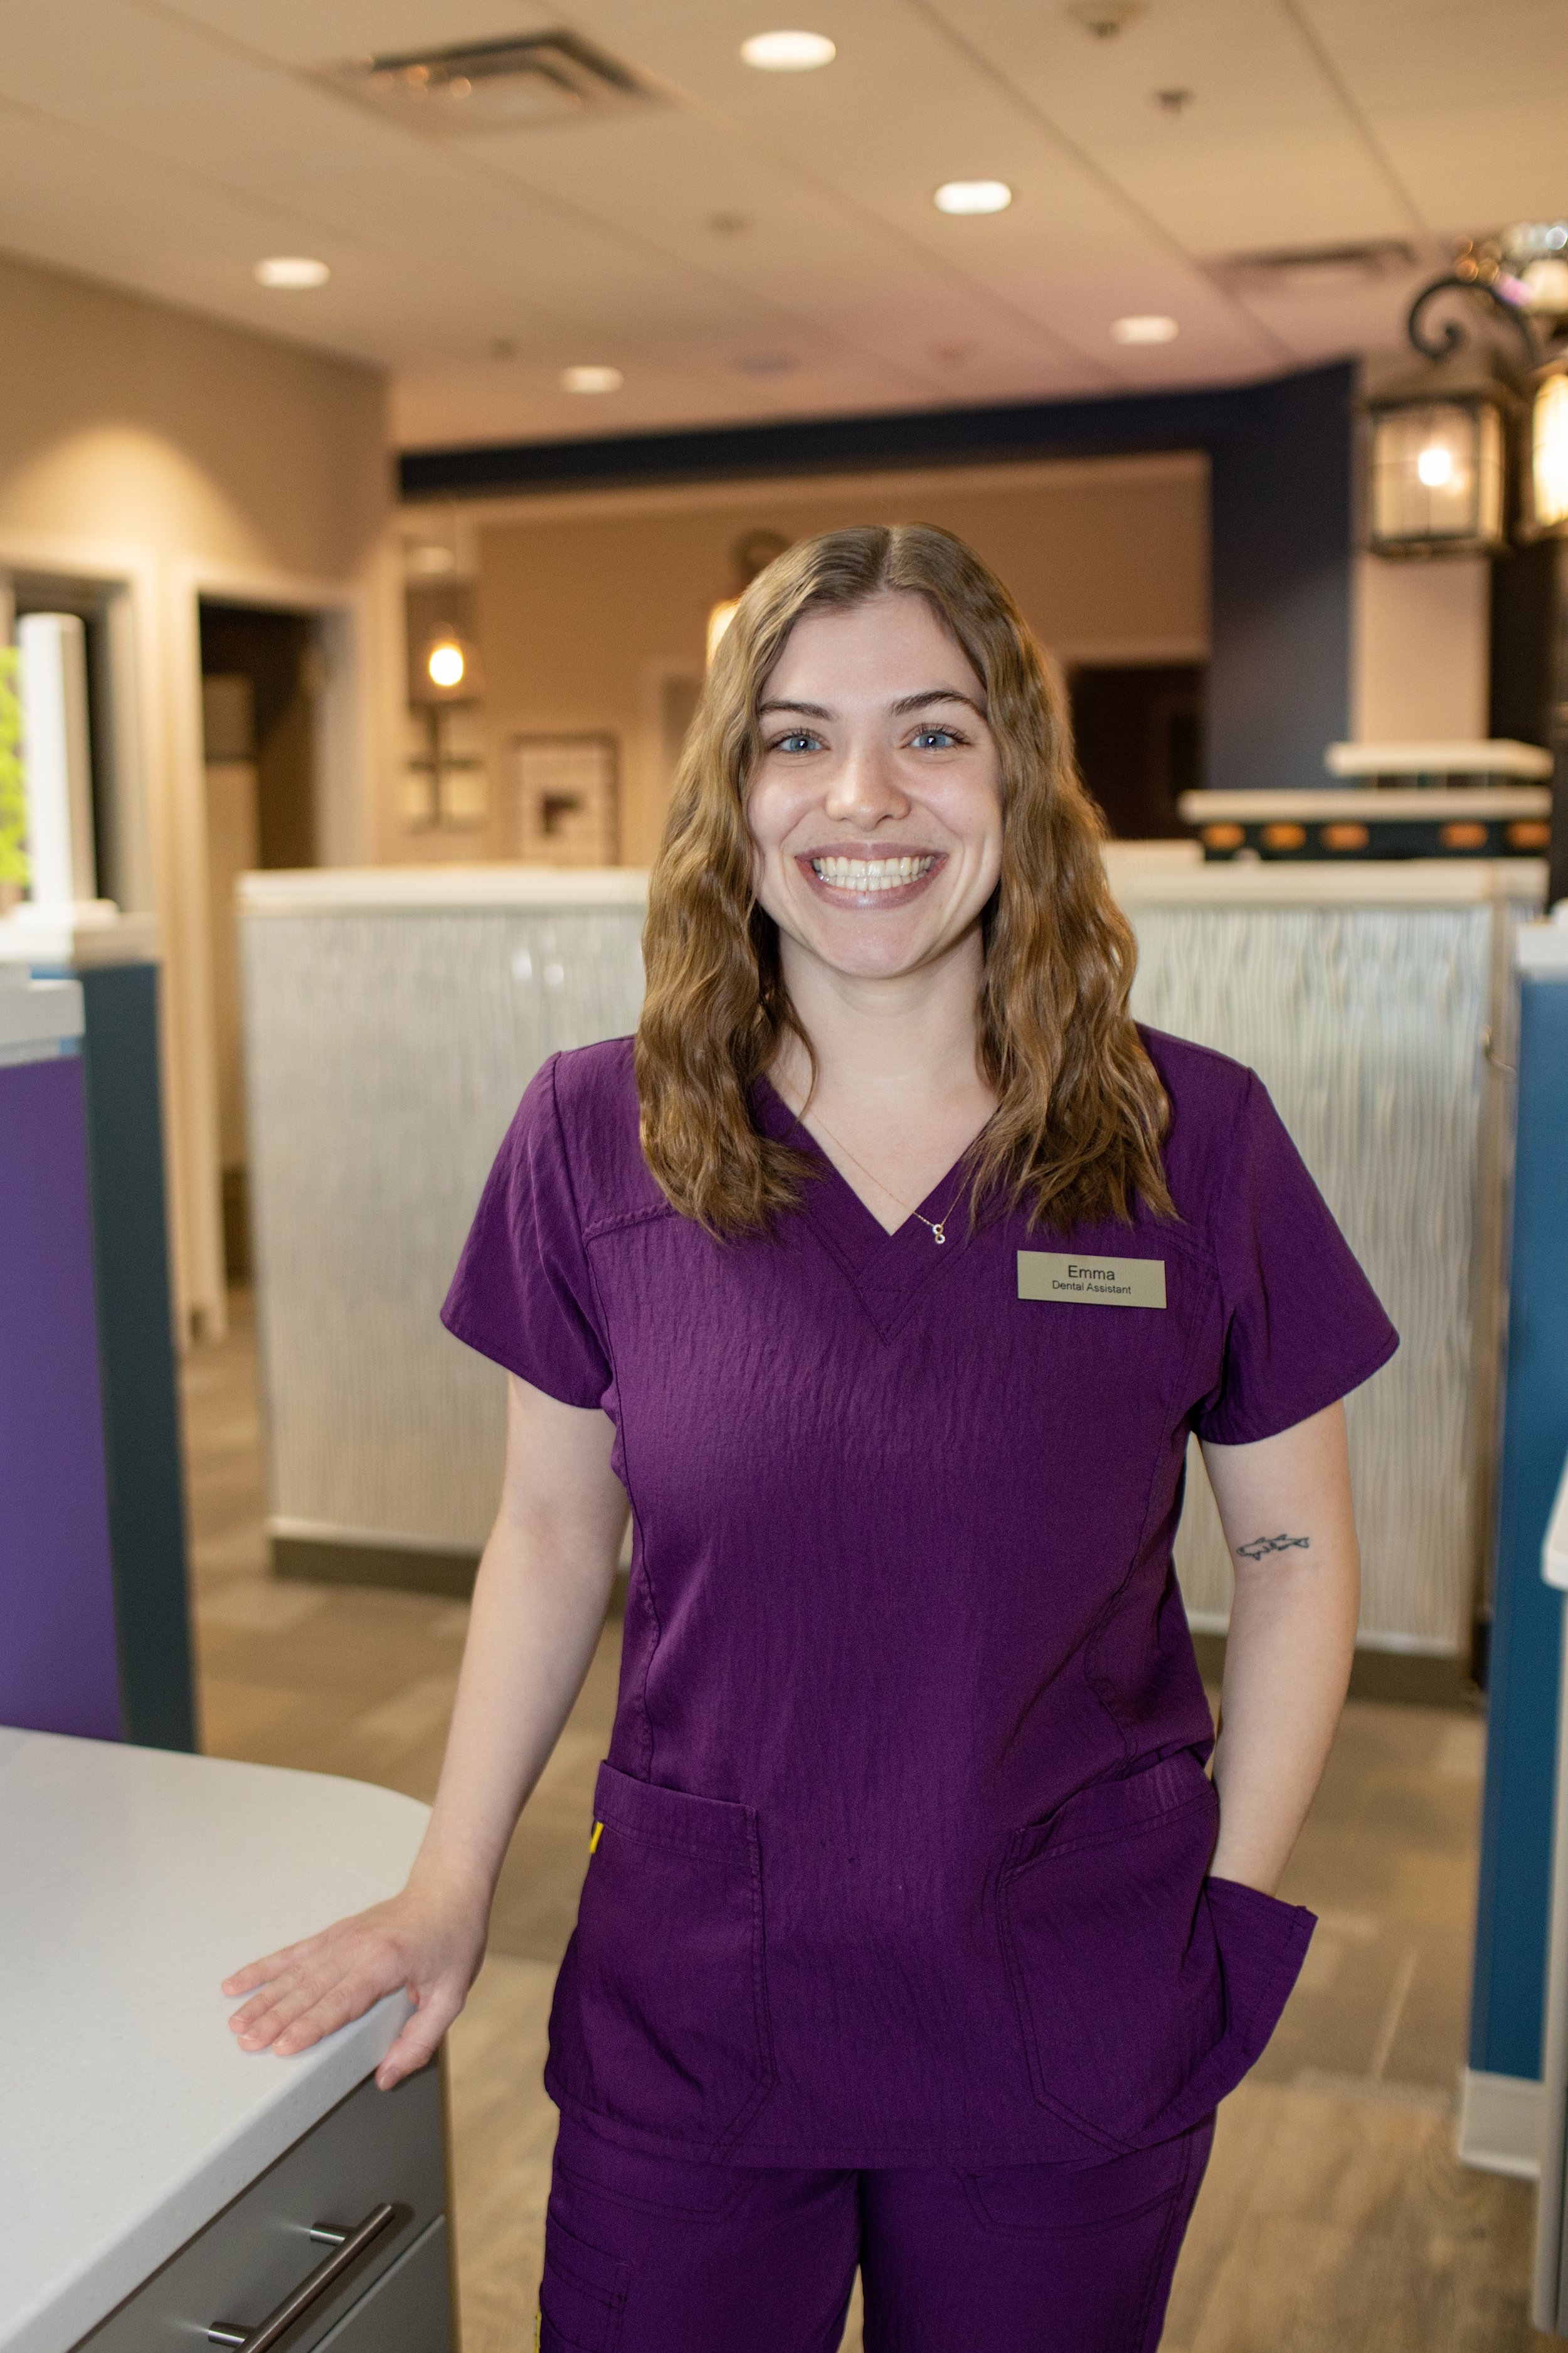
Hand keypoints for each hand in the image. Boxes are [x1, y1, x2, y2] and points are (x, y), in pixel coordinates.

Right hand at [221, 1875, 487, 2088]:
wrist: (448, 1888)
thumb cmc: (453, 1939)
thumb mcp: (451, 1995)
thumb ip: (420, 2040)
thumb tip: (387, 2077)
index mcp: (384, 1964)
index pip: (340, 2002)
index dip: (309, 2026)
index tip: (282, 2046)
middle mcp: (356, 1948)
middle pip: (308, 1990)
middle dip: (274, 2018)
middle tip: (246, 2043)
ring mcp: (341, 1938)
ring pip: (293, 1972)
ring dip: (262, 1998)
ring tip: (236, 2023)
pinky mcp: (334, 1934)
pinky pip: (293, 1953)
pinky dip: (263, 1968)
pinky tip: (237, 1981)